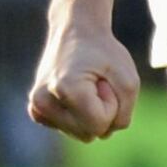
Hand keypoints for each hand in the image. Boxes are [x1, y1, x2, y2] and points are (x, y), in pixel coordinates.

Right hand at [27, 16, 138, 142]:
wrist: (76, 31)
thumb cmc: (104, 53)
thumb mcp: (129, 80)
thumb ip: (124, 114)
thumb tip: (103, 135)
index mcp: (65, 88)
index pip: (100, 125)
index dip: (112, 105)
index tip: (104, 81)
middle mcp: (43, 100)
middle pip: (90, 133)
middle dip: (103, 111)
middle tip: (96, 83)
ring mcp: (37, 107)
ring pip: (81, 134)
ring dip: (92, 113)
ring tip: (86, 87)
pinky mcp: (37, 111)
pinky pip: (71, 130)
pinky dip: (80, 116)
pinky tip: (76, 94)